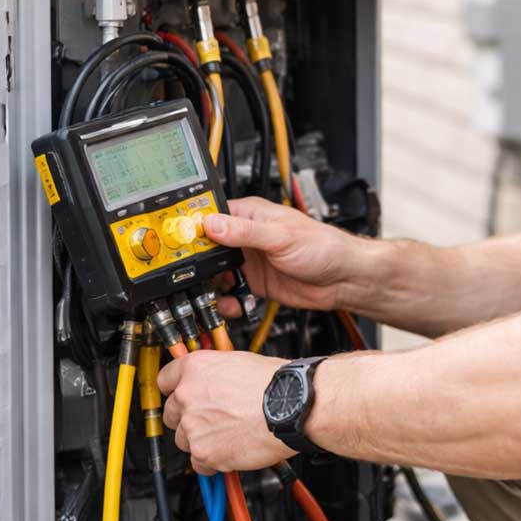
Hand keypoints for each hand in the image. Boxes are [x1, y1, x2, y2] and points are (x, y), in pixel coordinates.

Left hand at [159, 351, 295, 472]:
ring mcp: (193, 426)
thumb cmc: (276, 384)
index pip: (164, 380)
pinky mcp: (204, 452)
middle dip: (188, 419)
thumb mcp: (239, 362)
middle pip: (171, 414)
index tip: (182, 398)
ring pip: (184, 440)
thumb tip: (212, 383)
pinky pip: (198, 463)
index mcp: (195, 368)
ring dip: (201, 441)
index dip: (176, 391)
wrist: (293, 407)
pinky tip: (230, 451)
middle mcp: (187, 395)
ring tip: (227, 436)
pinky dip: (212, 462)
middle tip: (211, 421)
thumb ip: (214, 375)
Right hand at [203, 196, 362, 316]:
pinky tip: (228, 305)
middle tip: (187, 277)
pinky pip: (229, 293)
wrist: (343, 279)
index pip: (210, 216)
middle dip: (196, 263)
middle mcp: (245, 236)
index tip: (177, 243)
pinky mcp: (254, 283)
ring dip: (209, 285)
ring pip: (214, 273)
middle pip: (206, 247)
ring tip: (208, 294)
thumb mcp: (280, 236)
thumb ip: (245, 232)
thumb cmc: (323, 246)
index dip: (192, 229)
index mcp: (250, 215)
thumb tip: (212, 224)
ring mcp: (248, 260)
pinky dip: (224, 301)